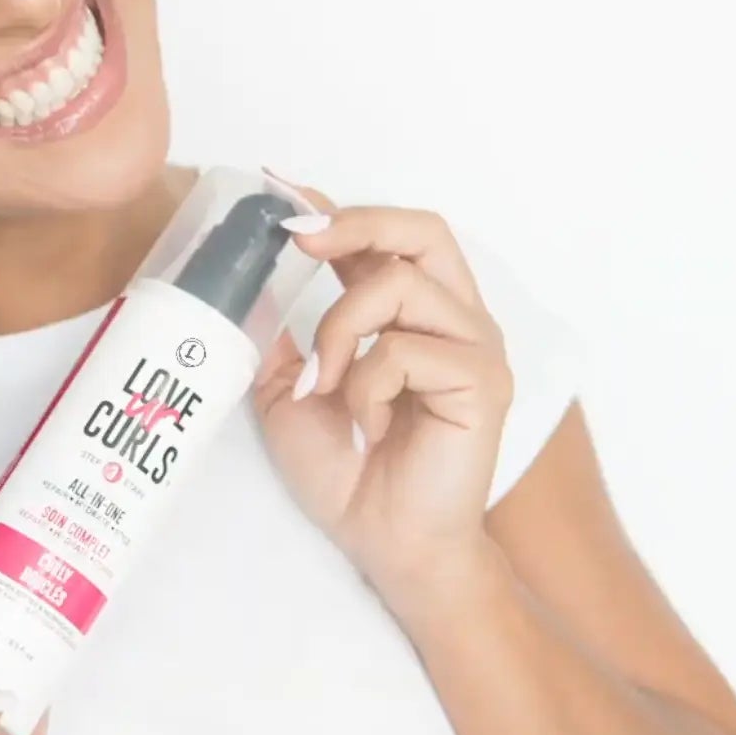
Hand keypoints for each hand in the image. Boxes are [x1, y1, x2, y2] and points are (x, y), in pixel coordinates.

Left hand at [252, 170, 515, 607]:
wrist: (389, 546)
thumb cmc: (351, 475)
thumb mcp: (294, 392)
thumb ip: (286, 337)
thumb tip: (250, 282)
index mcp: (415, 315)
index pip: (386, 237)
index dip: (335, 207)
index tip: (278, 187)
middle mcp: (456, 318)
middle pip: (423, 229)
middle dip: (356, 223)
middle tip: (300, 241)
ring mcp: (477, 347)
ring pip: (402, 285)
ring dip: (343, 327)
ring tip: (325, 383)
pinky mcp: (485, 381)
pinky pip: (407, 349)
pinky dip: (367, 383)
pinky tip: (364, 422)